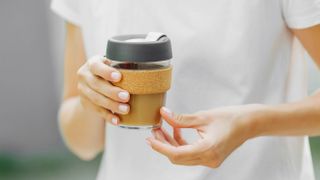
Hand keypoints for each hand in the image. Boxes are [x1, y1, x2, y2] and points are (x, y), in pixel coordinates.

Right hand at [77, 55, 129, 124]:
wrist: (90, 81)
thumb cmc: (108, 70)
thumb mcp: (111, 64)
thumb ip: (121, 66)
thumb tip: (141, 72)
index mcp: (92, 64)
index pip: (96, 66)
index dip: (107, 72)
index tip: (119, 77)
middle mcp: (84, 76)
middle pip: (97, 85)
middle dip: (112, 92)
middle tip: (126, 97)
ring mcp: (83, 91)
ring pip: (97, 99)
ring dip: (112, 105)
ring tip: (126, 109)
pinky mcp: (85, 103)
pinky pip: (97, 111)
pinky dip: (108, 116)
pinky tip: (117, 120)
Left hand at [146, 105, 261, 167]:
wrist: (250, 123)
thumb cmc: (231, 117)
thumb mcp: (203, 116)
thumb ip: (181, 118)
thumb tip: (163, 114)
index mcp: (208, 150)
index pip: (176, 154)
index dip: (160, 147)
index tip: (149, 139)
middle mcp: (209, 159)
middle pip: (178, 157)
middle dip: (163, 145)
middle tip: (154, 130)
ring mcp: (210, 160)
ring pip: (183, 156)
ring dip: (171, 144)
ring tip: (162, 129)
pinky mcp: (211, 157)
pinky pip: (190, 154)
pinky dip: (181, 144)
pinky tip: (176, 131)